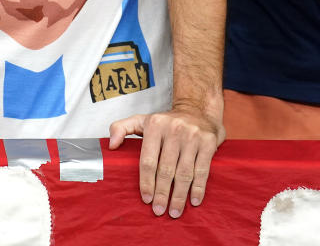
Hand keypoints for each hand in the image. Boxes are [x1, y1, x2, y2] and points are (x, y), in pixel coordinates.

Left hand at [109, 104, 224, 218]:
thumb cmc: (166, 121)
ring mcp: (193, 137)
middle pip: (166, 170)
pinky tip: (193, 201)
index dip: (146, 182)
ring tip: (174, 211)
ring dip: (179, 196)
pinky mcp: (209, 143)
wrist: (198, 109)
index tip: (146, 199)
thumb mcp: (141, 120)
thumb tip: (111, 145)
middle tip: (158, 211)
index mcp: (155, 125)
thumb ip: (120, 128)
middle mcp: (174, 130)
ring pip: (184, 173)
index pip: (148, 160)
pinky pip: (202, 170)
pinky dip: (198, 188)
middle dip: (162, 193)